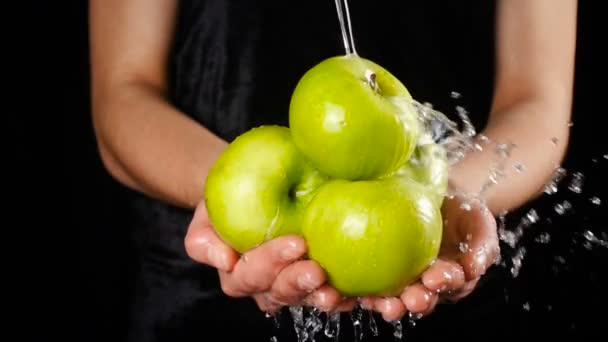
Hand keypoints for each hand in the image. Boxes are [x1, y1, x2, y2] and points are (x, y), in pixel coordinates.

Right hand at [184, 200, 356, 312]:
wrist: (258, 187)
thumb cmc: (231, 199)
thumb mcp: (207, 211)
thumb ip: (204, 237)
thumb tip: (224, 260)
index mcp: (241, 273)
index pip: (252, 274)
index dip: (271, 262)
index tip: (295, 243)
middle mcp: (270, 285)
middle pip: (282, 293)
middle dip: (300, 284)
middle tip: (318, 271)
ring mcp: (300, 285)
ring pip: (312, 299)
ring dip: (328, 298)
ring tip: (340, 291)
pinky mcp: (326, 281)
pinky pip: (341, 293)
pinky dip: (358, 296)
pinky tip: (373, 293)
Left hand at [360, 194, 499, 320]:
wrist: (437, 194)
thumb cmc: (462, 211)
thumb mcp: (479, 224)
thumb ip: (480, 248)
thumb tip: (473, 269)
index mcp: (447, 278)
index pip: (444, 286)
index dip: (441, 285)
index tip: (434, 278)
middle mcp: (422, 283)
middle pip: (417, 299)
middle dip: (413, 302)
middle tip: (410, 297)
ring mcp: (399, 279)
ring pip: (391, 297)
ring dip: (387, 303)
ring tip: (383, 302)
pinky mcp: (377, 269)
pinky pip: (367, 282)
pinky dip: (359, 288)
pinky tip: (354, 286)